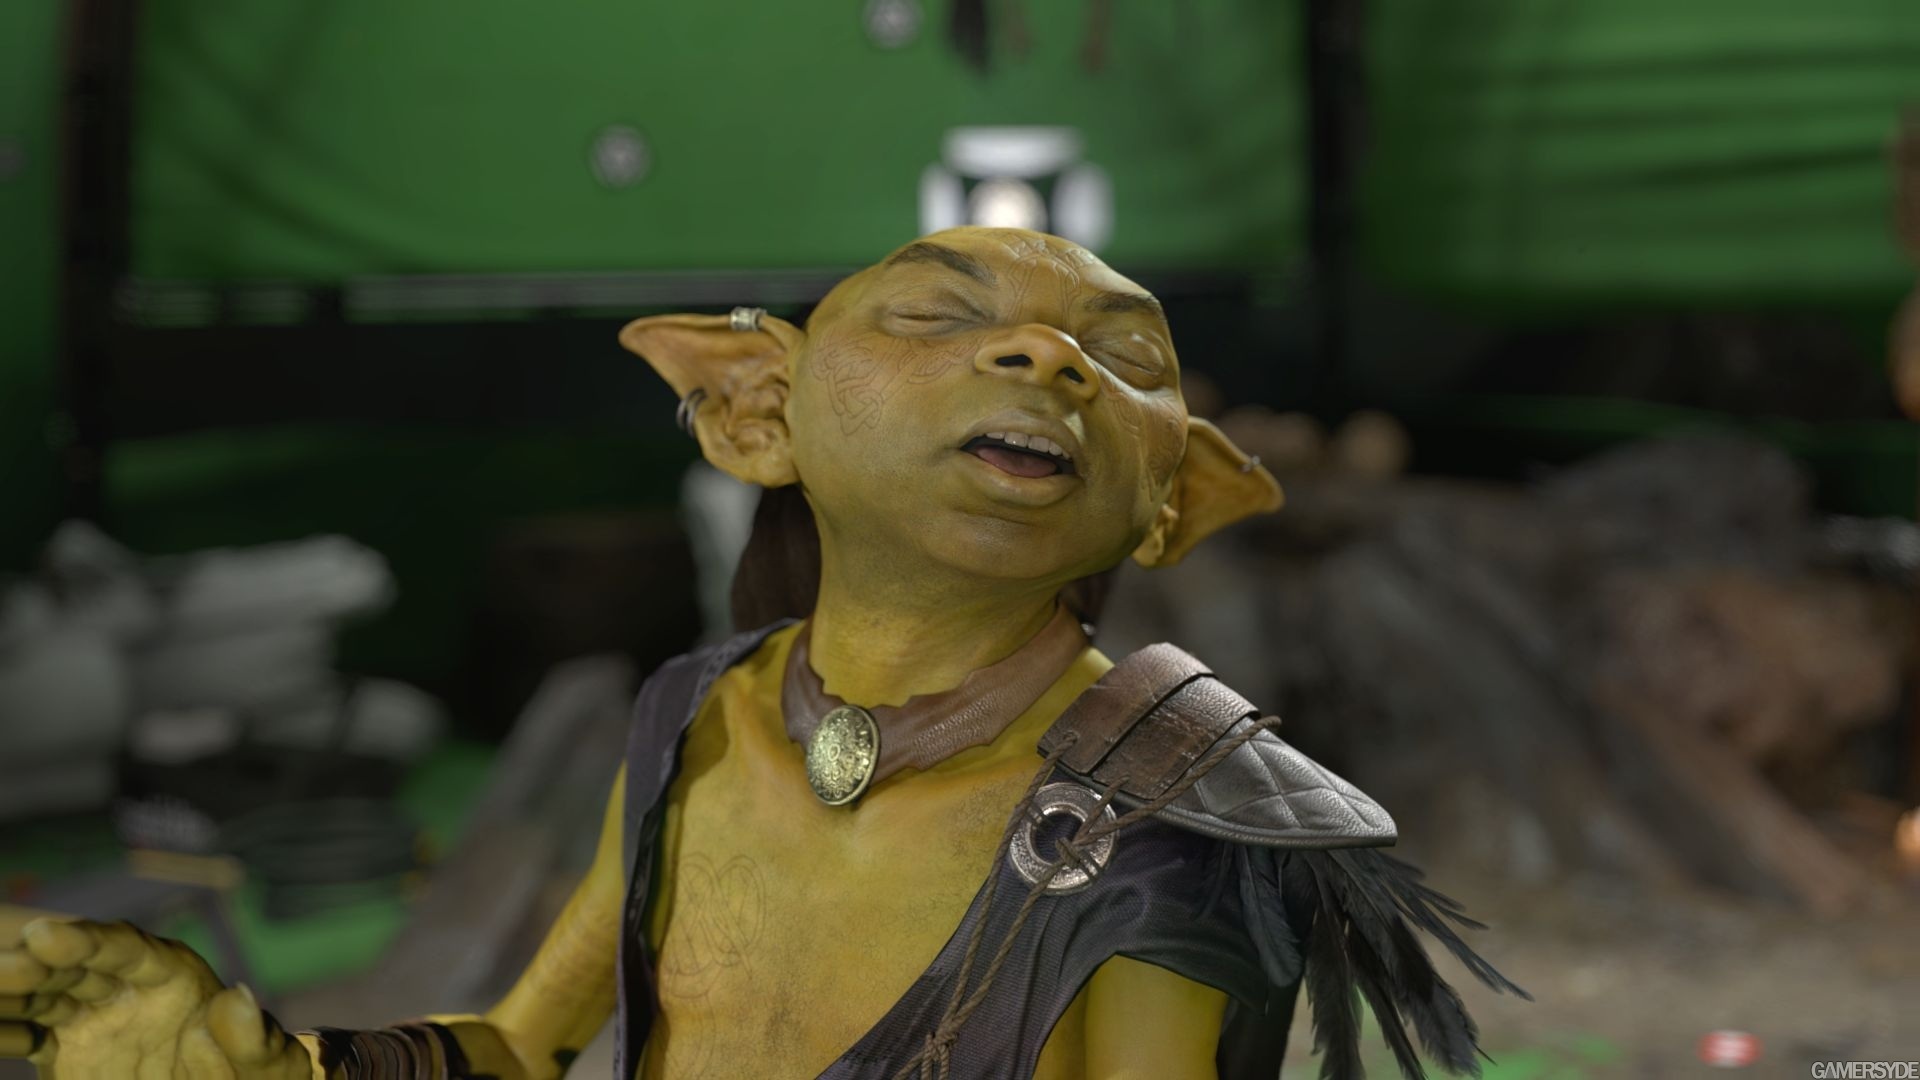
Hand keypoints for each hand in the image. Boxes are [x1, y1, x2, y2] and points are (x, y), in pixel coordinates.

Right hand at [0, 918, 316, 1077]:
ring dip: (11, 992)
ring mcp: (94, 1016)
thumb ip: (253, 1036)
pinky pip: (27, 1034)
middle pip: (74, 966)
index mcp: (174, 973)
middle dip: (35, 966)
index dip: (86, 941)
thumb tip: (241, 997)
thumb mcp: (269, 1063)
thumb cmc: (261, 1076)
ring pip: (42, 995)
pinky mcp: (68, 1049)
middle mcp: (126, 986)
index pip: (125, 949)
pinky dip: (5, 1028)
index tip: (44, 936)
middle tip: (2, 969)